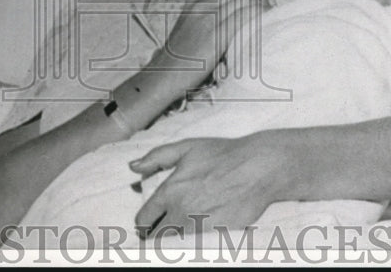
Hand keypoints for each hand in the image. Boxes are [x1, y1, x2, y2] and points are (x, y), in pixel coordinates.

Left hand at [129, 134, 284, 234]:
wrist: (257, 168)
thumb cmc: (223, 154)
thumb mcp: (186, 148)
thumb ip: (156, 157)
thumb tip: (133, 167)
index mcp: (170, 191)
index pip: (144, 218)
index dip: (142, 223)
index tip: (145, 225)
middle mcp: (181, 211)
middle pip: (158, 235)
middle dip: (156, 233)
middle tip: (160, 230)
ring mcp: (199, 226)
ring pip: (178, 239)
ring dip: (177, 235)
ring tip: (184, 225)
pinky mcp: (217, 235)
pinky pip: (199, 242)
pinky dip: (197, 237)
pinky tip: (203, 226)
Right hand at [150, 0, 273, 98]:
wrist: (165, 72)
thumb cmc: (183, 51)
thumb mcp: (191, 21)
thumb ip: (210, 8)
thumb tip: (239, 2)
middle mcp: (202, 4)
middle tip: (271, 0)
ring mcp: (208, 18)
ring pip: (244, 0)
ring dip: (262, 3)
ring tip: (271, 9)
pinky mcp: (215, 36)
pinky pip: (243, 17)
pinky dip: (258, 15)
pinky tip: (266, 19)